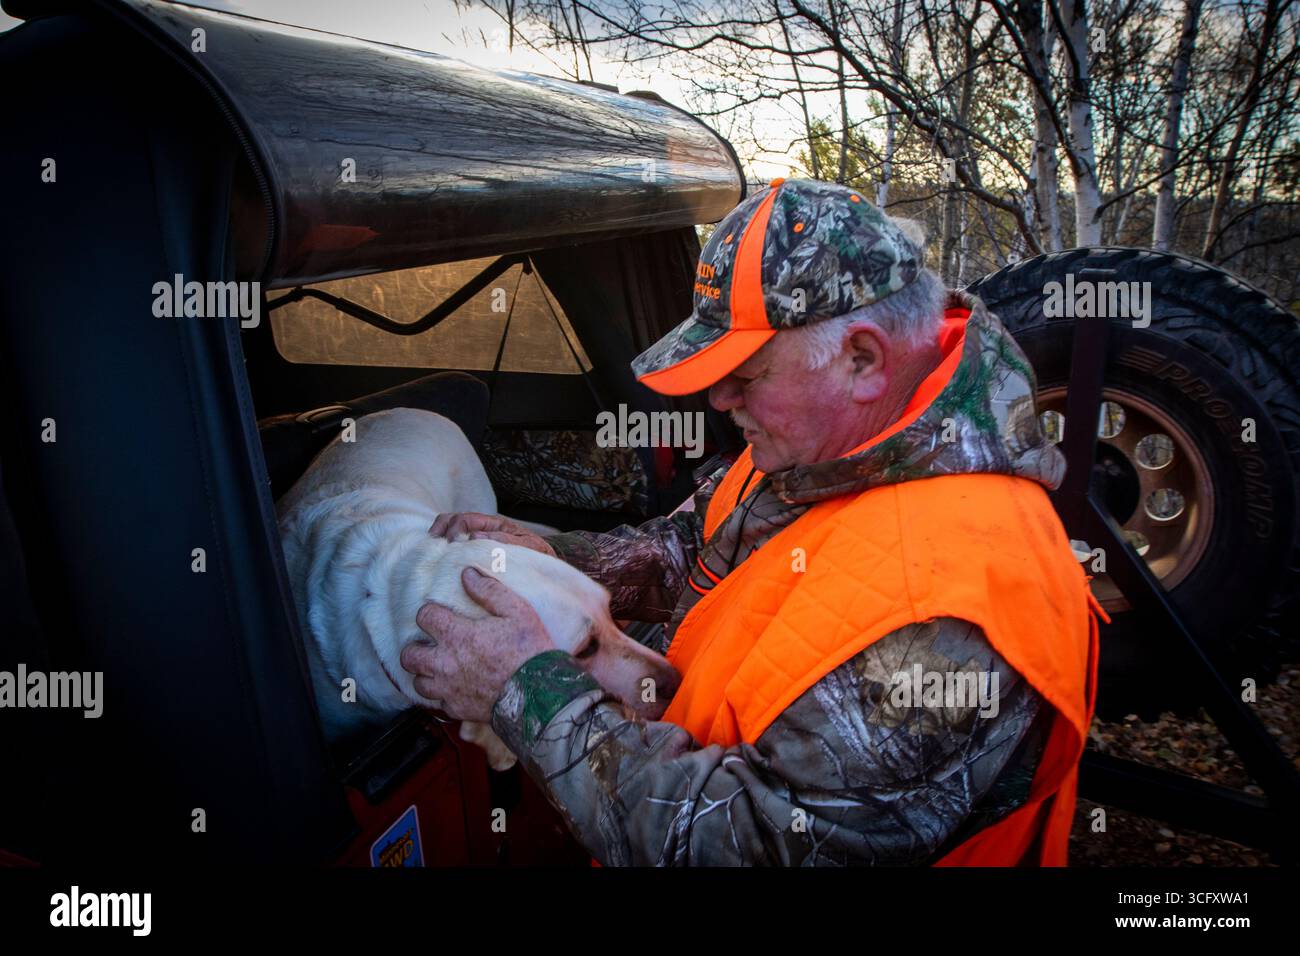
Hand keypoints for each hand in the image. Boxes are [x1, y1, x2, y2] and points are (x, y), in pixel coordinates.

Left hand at [400, 566, 555, 722]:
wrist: (539, 693)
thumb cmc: (529, 649)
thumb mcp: (516, 611)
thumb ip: (489, 591)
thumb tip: (467, 574)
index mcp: (457, 635)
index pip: (424, 617)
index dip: (430, 613)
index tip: (441, 615)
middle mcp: (445, 663)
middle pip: (409, 655)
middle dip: (416, 648)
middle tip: (432, 646)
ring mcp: (448, 689)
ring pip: (418, 682)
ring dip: (426, 674)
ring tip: (440, 669)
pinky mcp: (457, 709)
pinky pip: (438, 704)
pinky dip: (443, 696)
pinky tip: (455, 689)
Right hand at [428, 512, 555, 556]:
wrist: (545, 563)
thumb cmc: (536, 554)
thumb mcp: (526, 547)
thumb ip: (504, 540)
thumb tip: (474, 537)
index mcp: (495, 523)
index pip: (467, 519)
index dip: (455, 530)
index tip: (451, 546)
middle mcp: (483, 527)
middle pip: (454, 519)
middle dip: (442, 529)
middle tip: (436, 545)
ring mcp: (477, 536)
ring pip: (451, 527)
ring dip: (440, 534)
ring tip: (432, 548)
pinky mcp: (474, 548)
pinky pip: (455, 542)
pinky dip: (443, 545)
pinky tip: (439, 557)